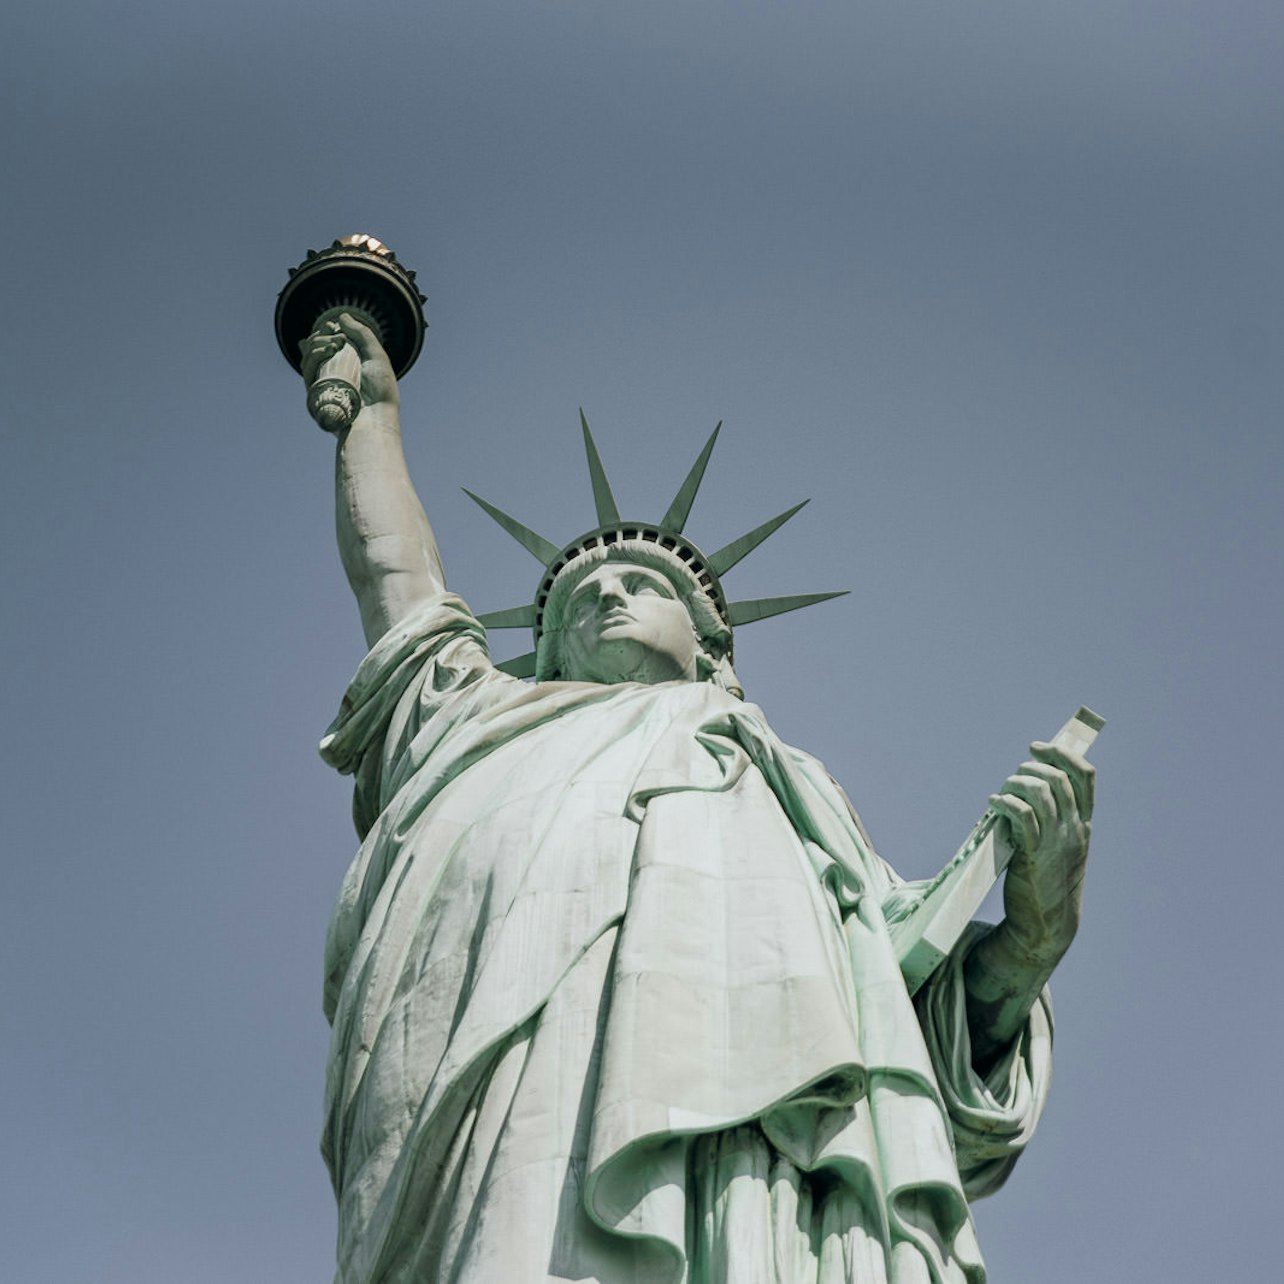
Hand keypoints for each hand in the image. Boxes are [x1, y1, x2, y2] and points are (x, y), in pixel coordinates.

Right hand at [299, 312, 398, 410]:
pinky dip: (314, 358)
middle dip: (320, 337)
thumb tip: (342, 316)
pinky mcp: (315, 397)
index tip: (333, 326)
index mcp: (342, 366)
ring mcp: (322, 387)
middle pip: (312, 351)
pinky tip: (327, 350)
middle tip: (337, 335)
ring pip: (306, 360)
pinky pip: (307, 374)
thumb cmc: (381, 390)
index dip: (324, 333)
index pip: (324, 345)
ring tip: (334, 343)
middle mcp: (329, 376)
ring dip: (317, 345)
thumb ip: (362, 334)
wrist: (378, 416)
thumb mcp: (376, 356)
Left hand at [990, 741, 1094, 962]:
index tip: (1039, 747)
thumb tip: (1029, 787)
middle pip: (1058, 779)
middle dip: (1031, 767)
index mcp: (1084, 825)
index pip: (1086, 776)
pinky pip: (1022, 816)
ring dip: (1015, 783)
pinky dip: (1005, 802)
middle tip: (1013, 775)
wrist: (1047, 924)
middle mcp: (1074, 830)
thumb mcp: (1062, 847)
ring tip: (1002, 791)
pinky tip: (993, 804)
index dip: (1063, 754)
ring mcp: (1056, 843)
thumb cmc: (1048, 881)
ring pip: (1041, 793)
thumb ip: (1054, 820)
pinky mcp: (1033, 855)